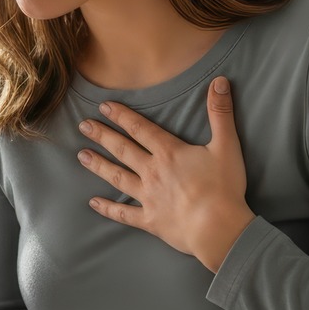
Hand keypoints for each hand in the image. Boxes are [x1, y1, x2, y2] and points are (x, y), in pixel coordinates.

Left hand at [76, 75, 254, 272]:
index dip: (121, 116)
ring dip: (99, 166)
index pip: (140, 129)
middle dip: (102, 136)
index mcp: (169, 153)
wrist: (217, 228)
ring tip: (82, 156)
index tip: (103, 106)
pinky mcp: (149, 220)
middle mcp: (152, 172)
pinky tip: (93, 203)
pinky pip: (124, 214)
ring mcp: (148, 197)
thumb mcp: (227, 146)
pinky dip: (108, 209)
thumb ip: (221, 113)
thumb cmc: (223, 188)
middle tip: (83, 126)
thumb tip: (220, 81)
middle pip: (123, 150)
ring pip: (118, 178)